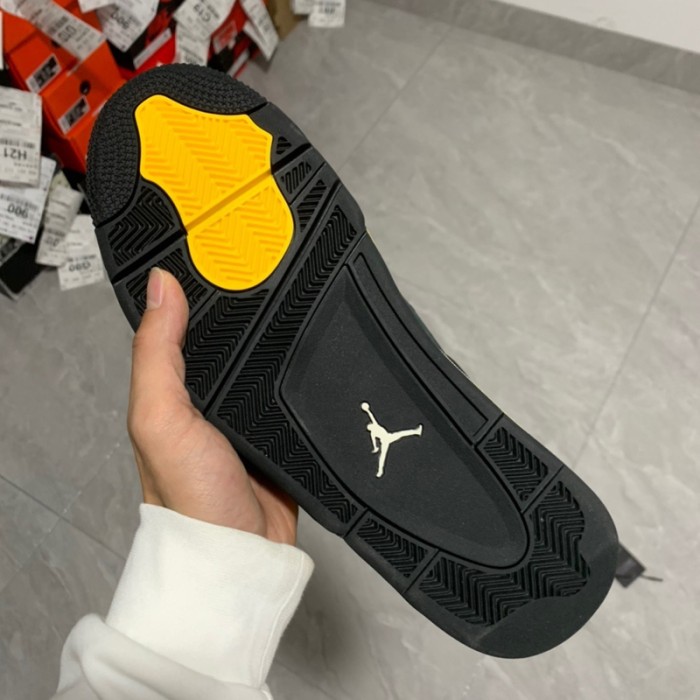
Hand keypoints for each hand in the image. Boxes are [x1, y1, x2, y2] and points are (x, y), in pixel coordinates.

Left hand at [127, 268, 297, 544]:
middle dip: (250, 308)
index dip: (199, 288)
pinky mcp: (284, 427)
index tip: (221, 249)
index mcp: (176, 388)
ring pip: (268, 360)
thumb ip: (156, 355)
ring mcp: (251, 412)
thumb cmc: (193, 498)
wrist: (244, 553)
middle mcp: (212, 397)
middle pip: (233, 339)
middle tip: (274, 264)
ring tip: (302, 295)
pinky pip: (295, 388)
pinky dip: (304, 370)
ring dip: (282, 338)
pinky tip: (317, 348)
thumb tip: (160, 286)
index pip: (184, 325)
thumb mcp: (160, 419)